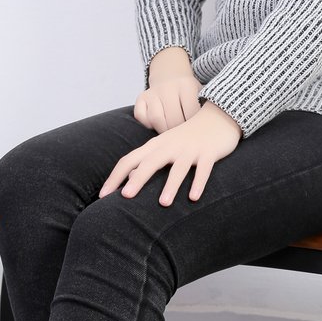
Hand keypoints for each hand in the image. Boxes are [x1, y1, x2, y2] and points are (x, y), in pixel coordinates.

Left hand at [99, 100, 242, 206]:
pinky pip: (203, 170)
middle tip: (126, 197)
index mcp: (155, 146)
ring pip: (178, 169)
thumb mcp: (164, 148)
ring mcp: (190, 150)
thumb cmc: (187, 138)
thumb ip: (146, 162)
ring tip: (163, 204)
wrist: (219, 116)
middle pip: (150, 163)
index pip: (129, 160)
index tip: (103, 196)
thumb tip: (129, 180)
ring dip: (171, 185)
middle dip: (138, 179)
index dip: (115, 177)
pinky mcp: (208, 153)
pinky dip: (199, 183)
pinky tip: (193, 198)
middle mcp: (170, 146)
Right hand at [135, 47, 203, 132]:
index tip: (196, 133)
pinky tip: (156, 125)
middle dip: (179, 133)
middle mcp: (168, 87)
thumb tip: (210, 132)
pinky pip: (141, 116)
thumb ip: (205, 108)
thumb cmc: (188, 91)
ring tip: (170, 135)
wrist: (170, 73)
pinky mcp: (141, 97)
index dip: (193, 127)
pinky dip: (147, 124)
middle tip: (183, 139)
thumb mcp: (200, 93)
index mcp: (187, 85)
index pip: (191, 112)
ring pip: (156, 119)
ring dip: (163, 130)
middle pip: (173, 118)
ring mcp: (153, 92)